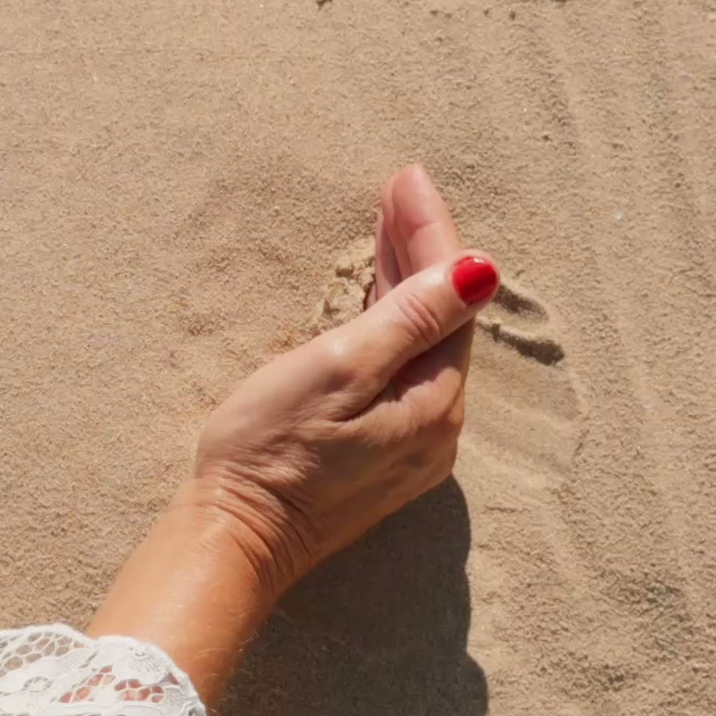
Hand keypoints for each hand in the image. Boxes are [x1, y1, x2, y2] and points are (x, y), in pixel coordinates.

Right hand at [89, 165, 496, 702]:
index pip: (448, 294)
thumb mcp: (339, 368)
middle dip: (420, 249)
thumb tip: (480, 271)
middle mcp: (436, 427)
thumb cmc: (273, 451)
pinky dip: (391, 324)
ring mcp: (409, 447)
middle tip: (396, 188)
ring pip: (420, 344)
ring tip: (386, 227)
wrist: (235, 538)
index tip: (406, 177)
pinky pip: (401, 373)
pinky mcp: (378, 458)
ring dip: (405, 283)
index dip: (429, 232)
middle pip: (440, 318)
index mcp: (434, 401)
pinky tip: (377, 300)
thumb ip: (410, 318)